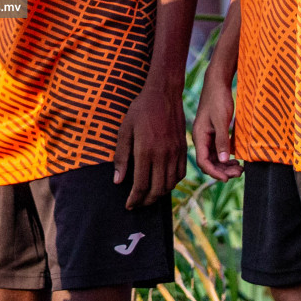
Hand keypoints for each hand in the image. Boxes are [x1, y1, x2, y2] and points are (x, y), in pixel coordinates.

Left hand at [114, 80, 187, 209]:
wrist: (164, 94)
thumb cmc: (140, 110)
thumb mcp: (125, 130)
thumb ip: (121, 157)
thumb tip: (118, 181)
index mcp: (146, 151)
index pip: (141, 185)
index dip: (134, 199)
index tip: (128, 205)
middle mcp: (163, 155)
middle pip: (157, 189)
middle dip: (146, 201)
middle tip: (137, 205)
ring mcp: (175, 153)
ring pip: (170, 184)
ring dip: (159, 195)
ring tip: (148, 197)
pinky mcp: (183, 150)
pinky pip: (180, 174)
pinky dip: (171, 183)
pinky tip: (163, 183)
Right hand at [190, 68, 241, 181]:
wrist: (217, 83)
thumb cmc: (218, 99)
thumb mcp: (221, 120)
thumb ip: (222, 140)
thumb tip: (224, 161)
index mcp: (200, 136)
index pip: (203, 161)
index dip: (214, 172)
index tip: (226, 178)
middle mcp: (202, 138)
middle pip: (209, 162)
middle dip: (223, 170)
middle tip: (239, 172)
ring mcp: (208, 136)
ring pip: (215, 157)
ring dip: (226, 165)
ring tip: (240, 168)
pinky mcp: (215, 132)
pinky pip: (219, 149)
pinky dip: (227, 156)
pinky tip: (237, 158)